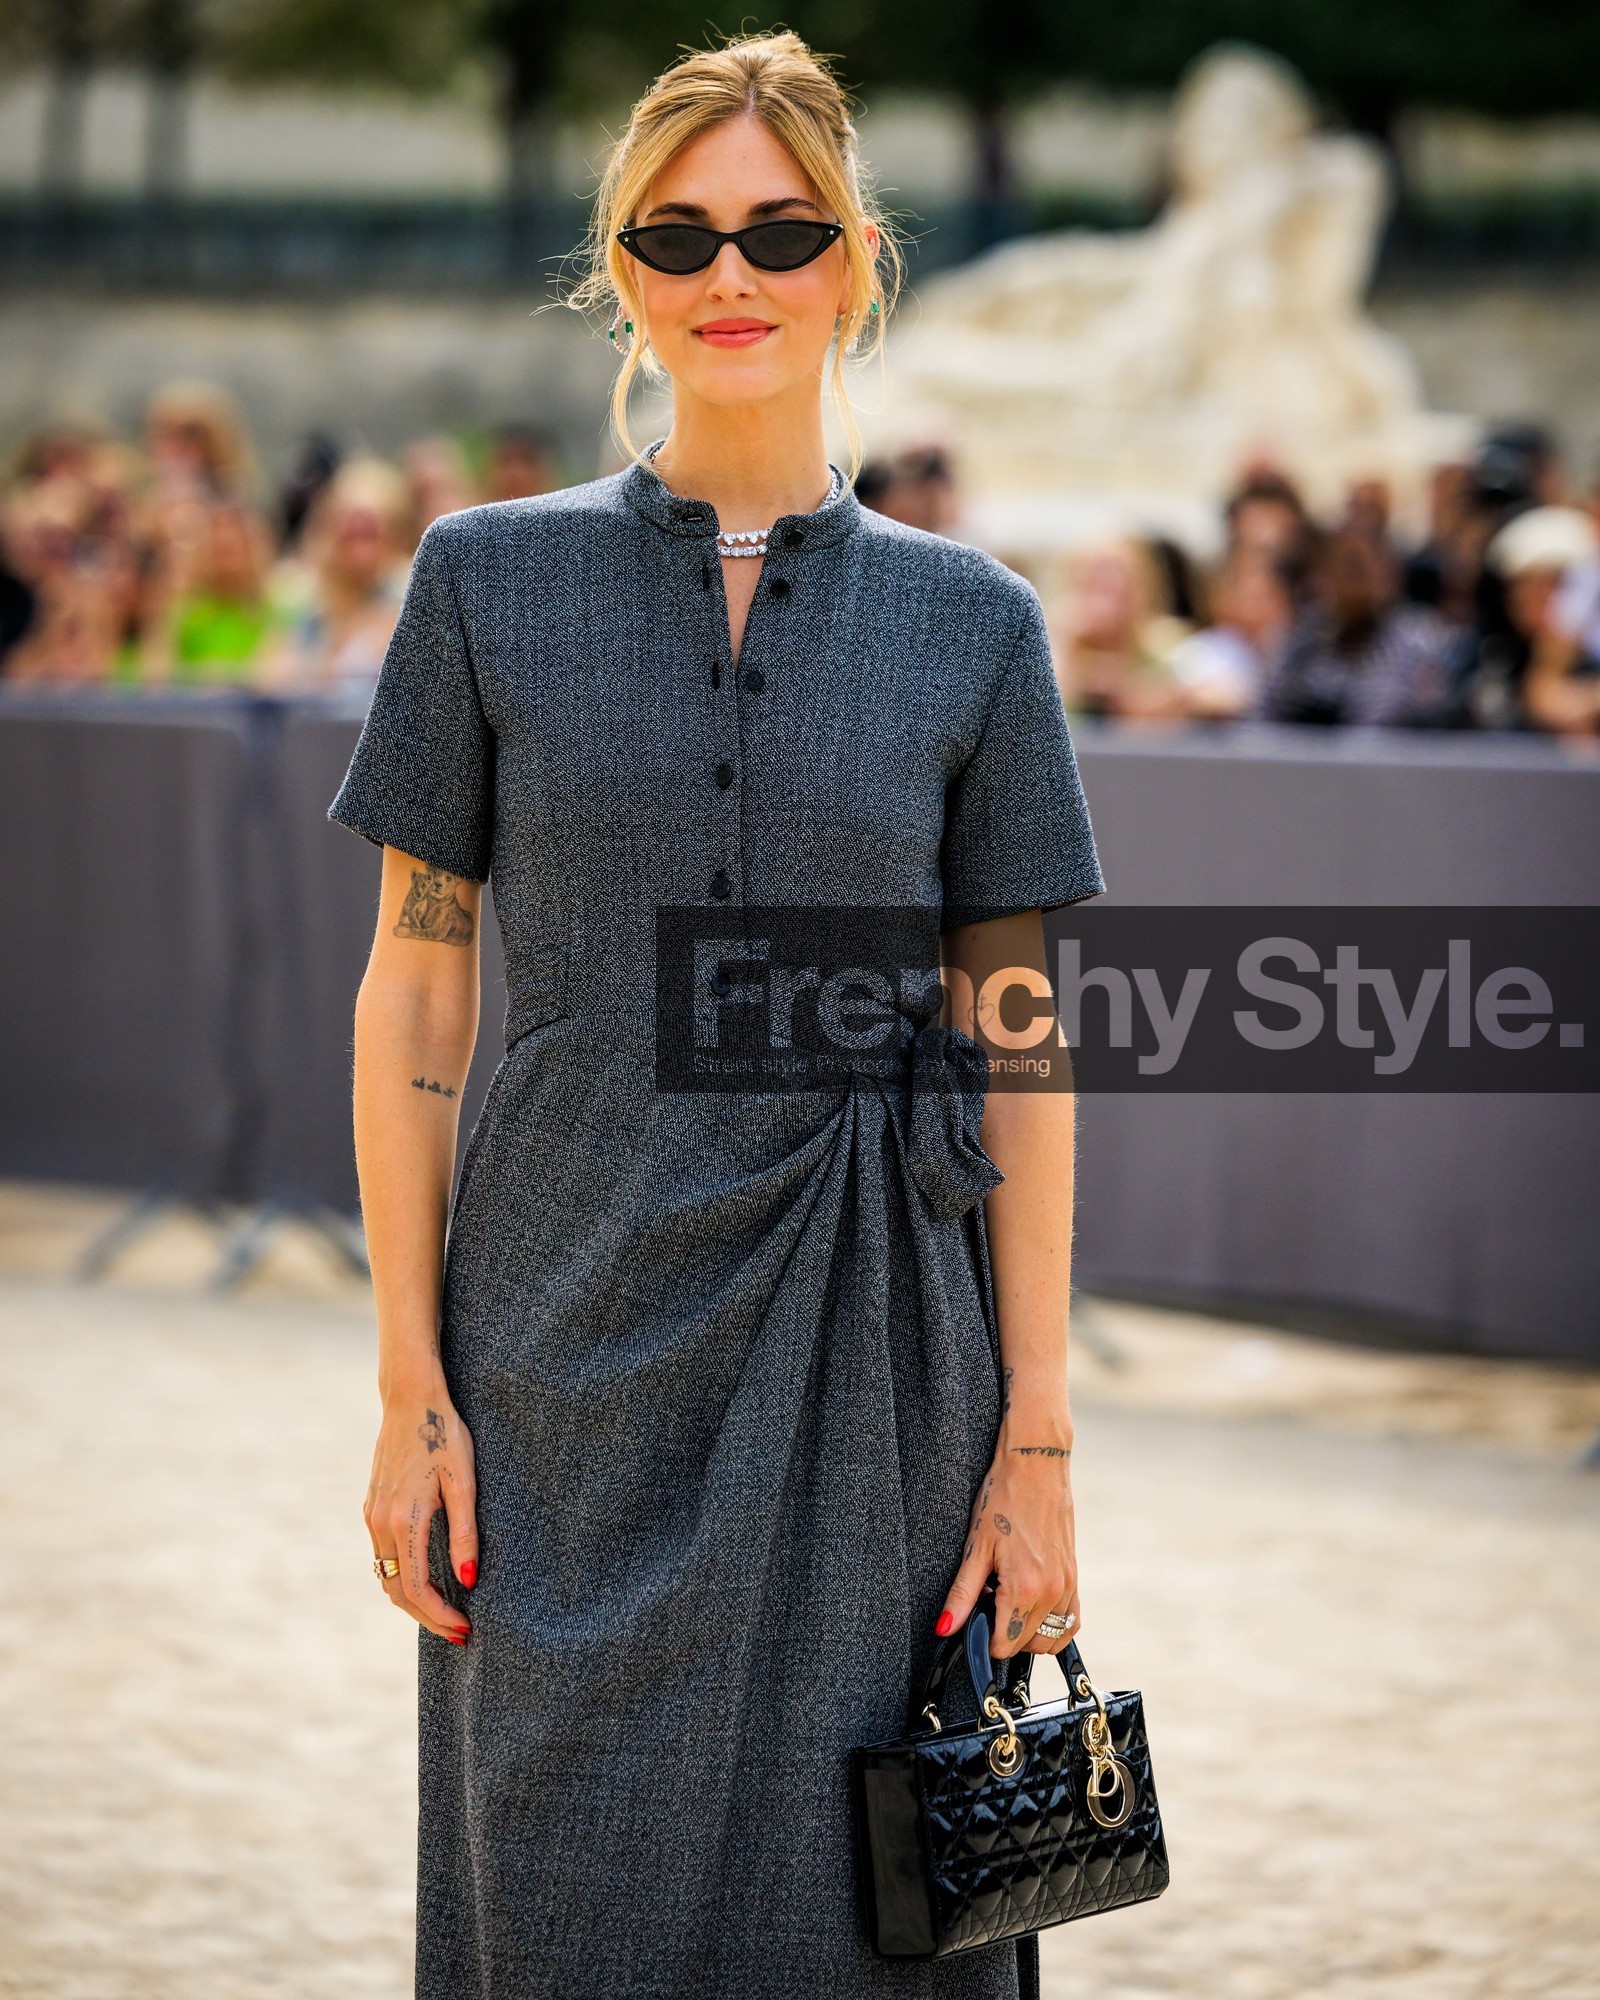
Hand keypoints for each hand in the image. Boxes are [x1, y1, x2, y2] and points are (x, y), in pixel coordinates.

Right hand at [365, 1388, 478, 1643]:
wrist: (410, 1399)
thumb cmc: (444, 1435)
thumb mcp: (464, 1482)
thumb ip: (466, 1534)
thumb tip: (469, 1581)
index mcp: (404, 1520)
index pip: (416, 1589)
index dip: (439, 1616)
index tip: (465, 1629)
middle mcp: (380, 1523)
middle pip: (397, 1592)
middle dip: (427, 1617)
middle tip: (459, 1632)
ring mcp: (372, 1515)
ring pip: (387, 1576)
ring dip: (413, 1601)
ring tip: (446, 1613)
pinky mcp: (372, 1507)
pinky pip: (383, 1556)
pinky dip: (402, 1577)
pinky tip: (427, 1580)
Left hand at [936, 1427, 1078, 1660]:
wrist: (1036, 1465)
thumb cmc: (1003, 1498)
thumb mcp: (976, 1547)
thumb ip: (961, 1594)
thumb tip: (945, 1628)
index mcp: (1025, 1588)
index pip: (1005, 1645)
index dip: (984, 1638)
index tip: (975, 1617)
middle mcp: (1052, 1593)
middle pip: (1027, 1644)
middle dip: (1003, 1632)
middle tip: (988, 1600)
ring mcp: (1068, 1586)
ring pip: (1051, 1638)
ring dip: (1027, 1631)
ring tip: (1007, 1600)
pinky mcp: (1075, 1577)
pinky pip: (1071, 1620)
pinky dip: (1053, 1623)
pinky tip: (1031, 1604)